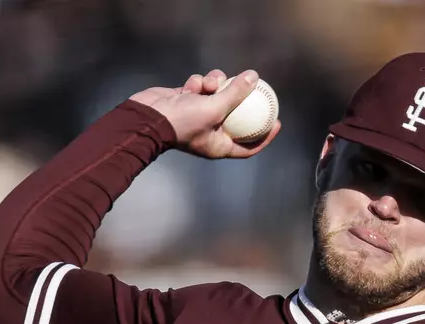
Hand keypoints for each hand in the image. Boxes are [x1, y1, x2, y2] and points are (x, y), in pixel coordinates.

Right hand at [129, 69, 280, 158]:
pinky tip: (194, 84)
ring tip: (212, 82)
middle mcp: (211, 132)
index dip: (265, 136)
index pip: (249, 145)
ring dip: (216, 84)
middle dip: (241, 100)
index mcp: (220, 145)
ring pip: (217, 95)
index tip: (277, 122)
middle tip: (257, 88)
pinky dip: (198, 83)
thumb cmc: (182, 121)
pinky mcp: (186, 100)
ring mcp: (198, 115)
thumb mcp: (215, 108)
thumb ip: (236, 93)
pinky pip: (201, 87)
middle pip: (235, 115)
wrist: (147, 117)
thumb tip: (255, 76)